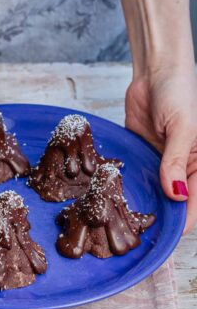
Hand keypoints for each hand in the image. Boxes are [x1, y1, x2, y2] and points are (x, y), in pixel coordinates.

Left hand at [125, 68, 196, 232]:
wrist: (155, 73)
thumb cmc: (178, 94)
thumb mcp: (181, 127)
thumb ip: (176, 160)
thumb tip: (175, 194)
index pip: (194, 199)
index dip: (183, 218)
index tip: (168, 235)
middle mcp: (182, 166)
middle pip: (174, 199)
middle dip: (162, 214)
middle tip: (143, 232)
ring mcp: (161, 161)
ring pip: (155, 189)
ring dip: (145, 202)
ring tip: (128, 220)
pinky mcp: (143, 154)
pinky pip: (139, 174)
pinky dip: (132, 184)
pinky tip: (119, 195)